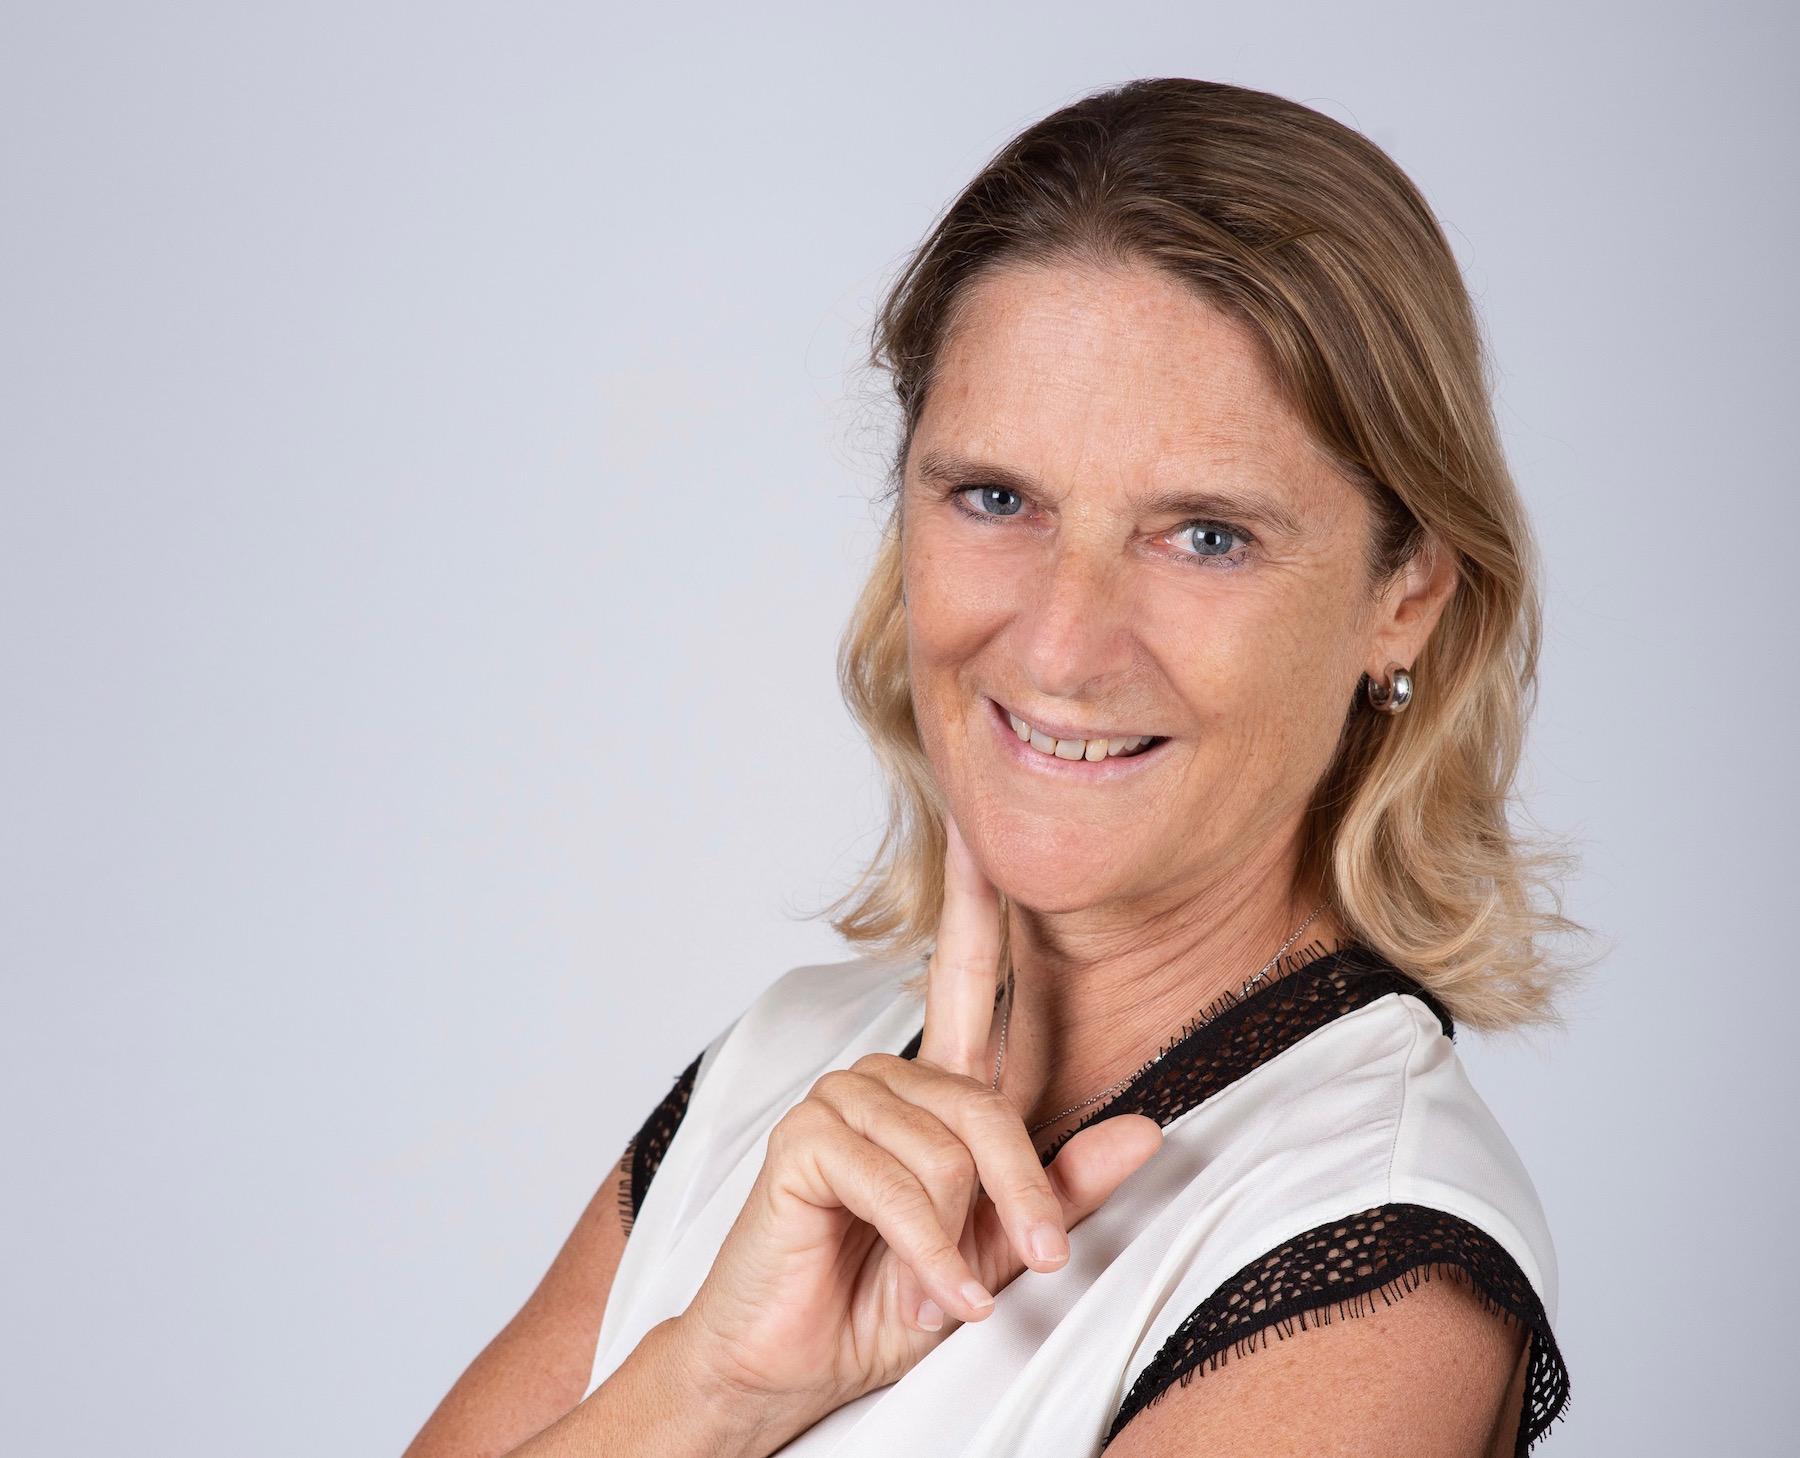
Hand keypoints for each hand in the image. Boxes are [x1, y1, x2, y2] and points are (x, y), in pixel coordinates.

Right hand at [672, 813, 1164, 1435]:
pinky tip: (919, 1296)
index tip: (979, 828)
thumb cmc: (885, 1304)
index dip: (973, 900)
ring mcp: (841, 1102)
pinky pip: (900, 1184)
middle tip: (1029, 1267)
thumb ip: (1064, 1188)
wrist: (793, 1368)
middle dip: (1020, 1198)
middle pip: (989, 1109)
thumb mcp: (994, 1252)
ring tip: (933, 1290)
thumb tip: (1148, 1129)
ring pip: (948, 1153)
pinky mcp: (805, 1139)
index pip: (966, 977)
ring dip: (955, 1245)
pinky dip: (925, 1255)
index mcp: (936, 1092)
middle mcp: (889, 1080)